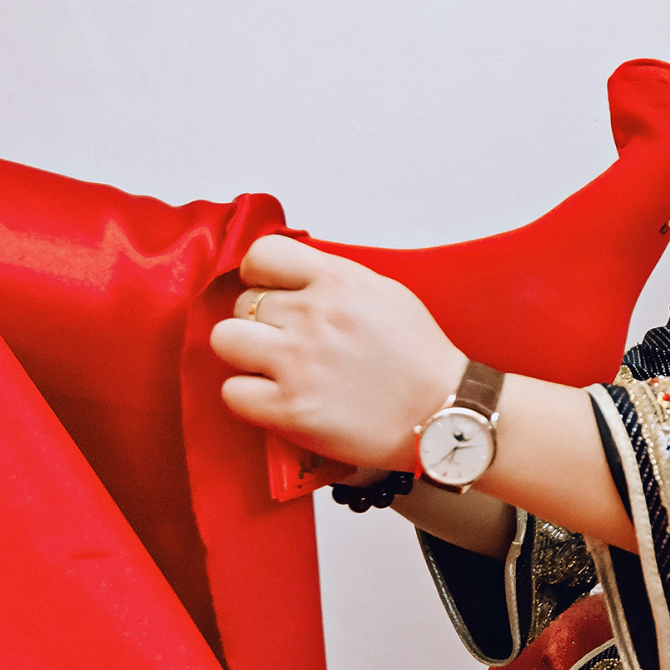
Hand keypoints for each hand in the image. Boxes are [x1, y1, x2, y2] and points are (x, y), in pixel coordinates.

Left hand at [210, 235, 465, 470]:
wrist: (444, 413)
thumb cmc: (420, 358)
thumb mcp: (385, 294)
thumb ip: (334, 281)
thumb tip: (288, 280)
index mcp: (340, 282)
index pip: (262, 256)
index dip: (259, 275)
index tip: (270, 292)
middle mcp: (314, 316)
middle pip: (242, 302)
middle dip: (260, 321)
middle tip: (287, 342)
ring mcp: (298, 363)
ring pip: (226, 340)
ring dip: (244, 354)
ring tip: (272, 368)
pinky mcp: (290, 409)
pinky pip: (232, 392)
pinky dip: (249, 396)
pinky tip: (275, 398)